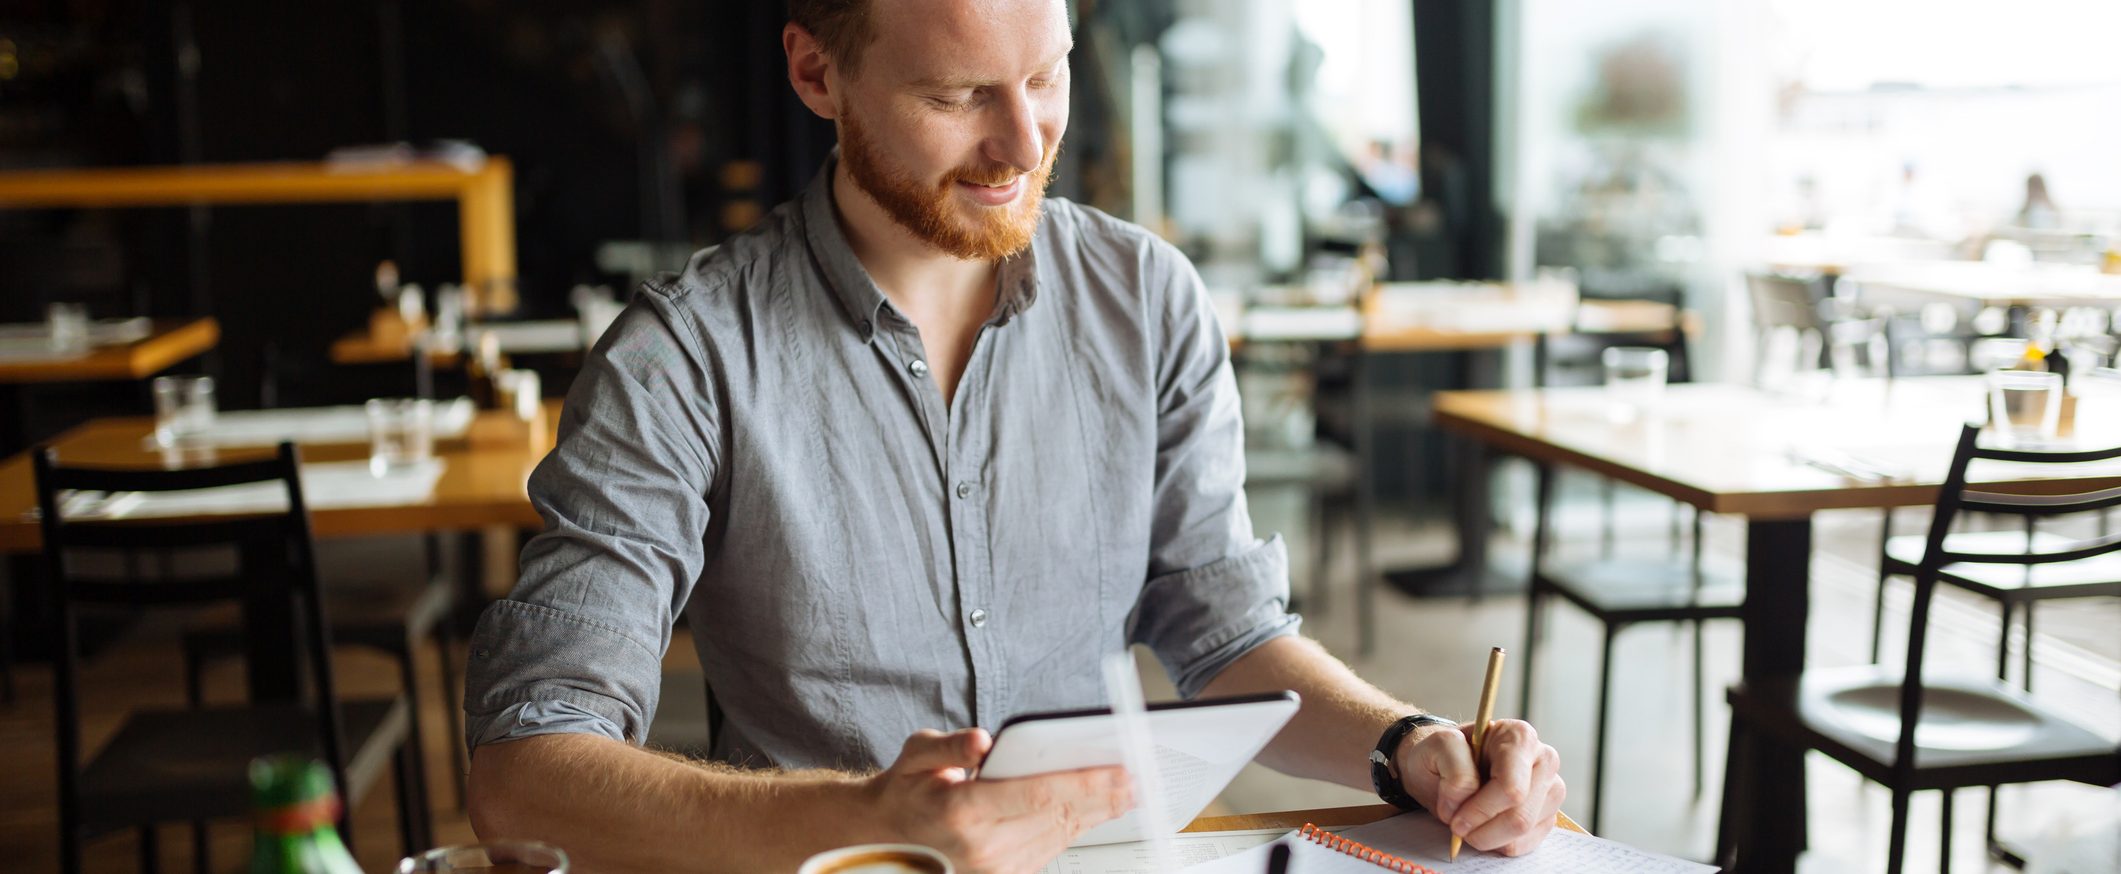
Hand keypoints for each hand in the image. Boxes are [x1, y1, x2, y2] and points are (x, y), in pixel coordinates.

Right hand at [864, 728, 1134, 873]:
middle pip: (1059, 816)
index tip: (1119, 771)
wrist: (884, 842)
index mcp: (962, 811)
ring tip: (1127, 793)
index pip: (1038, 794)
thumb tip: (981, 741)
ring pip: (1061, 835)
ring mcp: (995, 867)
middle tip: (1139, 778)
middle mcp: (982, 846)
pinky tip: (1096, 812)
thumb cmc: (906, 795)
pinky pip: (1050, 849)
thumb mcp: (915, 757)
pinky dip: (1076, 829)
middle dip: (1104, 797)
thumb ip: (948, 745)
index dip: (1085, 782)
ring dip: (1097, 814)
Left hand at [1396, 719, 1563, 856]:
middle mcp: (1543, 761)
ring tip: (1468, 823)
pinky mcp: (1547, 816)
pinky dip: (1496, 844)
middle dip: (1482, 829)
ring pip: (1523, 833)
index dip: (1481, 810)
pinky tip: (1483, 827)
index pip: (1511, 788)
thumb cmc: (1444, 756)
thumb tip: (1467, 798)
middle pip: (1520, 816)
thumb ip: (1454, 766)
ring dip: (1487, 837)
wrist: (1445, 769)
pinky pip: (1524, 845)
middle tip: (1457, 826)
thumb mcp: (1437, 747)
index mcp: (1520, 737)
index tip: (1454, 818)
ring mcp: (1550, 791)